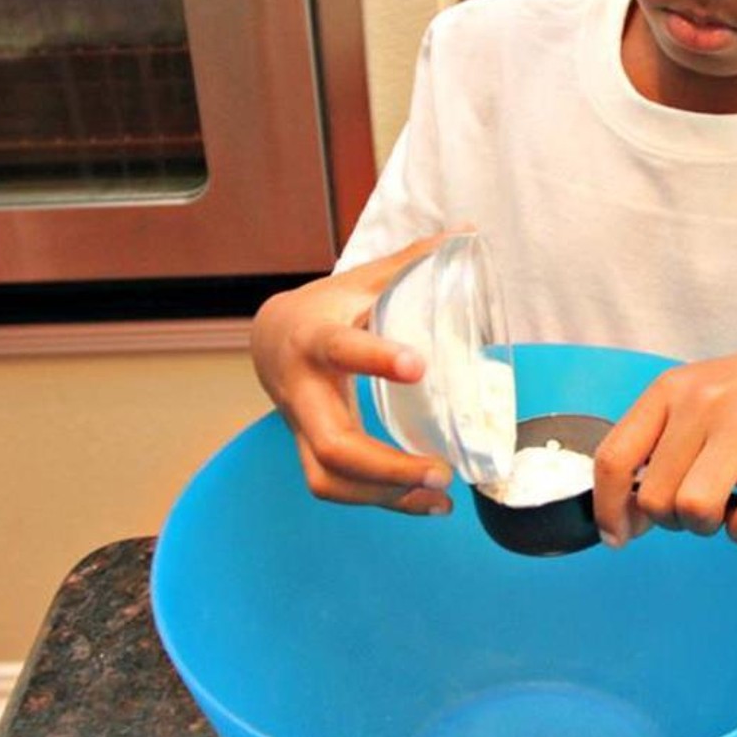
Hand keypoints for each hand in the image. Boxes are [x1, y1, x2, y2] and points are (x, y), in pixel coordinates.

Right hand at [250, 236, 456, 512]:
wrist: (269, 339)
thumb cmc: (325, 308)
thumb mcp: (362, 281)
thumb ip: (411, 263)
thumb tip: (467, 231)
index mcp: (315, 339)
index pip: (340, 348)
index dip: (375, 358)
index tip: (418, 365)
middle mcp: (302, 391)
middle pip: (331, 445)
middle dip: (386, 466)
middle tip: (441, 470)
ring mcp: (301, 429)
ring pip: (328, 479)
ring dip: (386, 496)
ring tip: (440, 497)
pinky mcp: (312, 452)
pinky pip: (340, 489)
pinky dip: (385, 501)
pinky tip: (428, 504)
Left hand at [592, 345, 736, 546]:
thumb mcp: (691, 401)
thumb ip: (653, 449)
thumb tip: (622, 520)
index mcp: (668, 390)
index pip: (613, 459)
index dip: (607, 509)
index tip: (618, 535)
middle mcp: (702, 403)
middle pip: (654, 499)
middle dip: (671, 519)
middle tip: (697, 502)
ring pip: (694, 510)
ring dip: (706, 526)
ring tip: (724, 505)